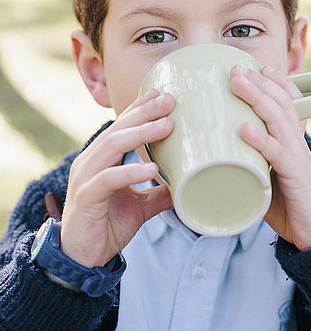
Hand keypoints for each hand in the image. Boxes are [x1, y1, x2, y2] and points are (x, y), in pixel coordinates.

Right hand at [60, 89, 174, 267]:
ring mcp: (85, 177)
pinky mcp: (85, 198)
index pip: (120, 125)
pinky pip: (108, 179)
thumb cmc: (106, 225)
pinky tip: (151, 168)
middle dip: (144, 112)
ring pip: (112, 146)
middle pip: (118, 128)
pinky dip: (130, 172)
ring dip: (140, 133)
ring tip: (167, 125)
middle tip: (168, 100)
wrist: (81, 259)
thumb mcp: (140, 206)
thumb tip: (187, 184)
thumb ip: (159, 192)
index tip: (159, 93)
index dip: (138, 108)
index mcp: (101, 158)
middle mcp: (90, 161)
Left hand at [230, 66, 310, 250]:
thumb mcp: (266, 176)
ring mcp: (297, 157)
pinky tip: (243, 128)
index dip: (275, 82)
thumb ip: (248, 163)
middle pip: (280, 102)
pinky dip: (260, 139)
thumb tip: (213, 159)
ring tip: (237, 83)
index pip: (288, 102)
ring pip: (278, 119)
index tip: (257, 66)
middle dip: (258, 82)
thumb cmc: (289, 204)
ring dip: (256, 98)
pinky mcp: (295, 176)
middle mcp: (296, 142)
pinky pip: (277, 153)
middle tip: (235, 67)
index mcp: (292, 140)